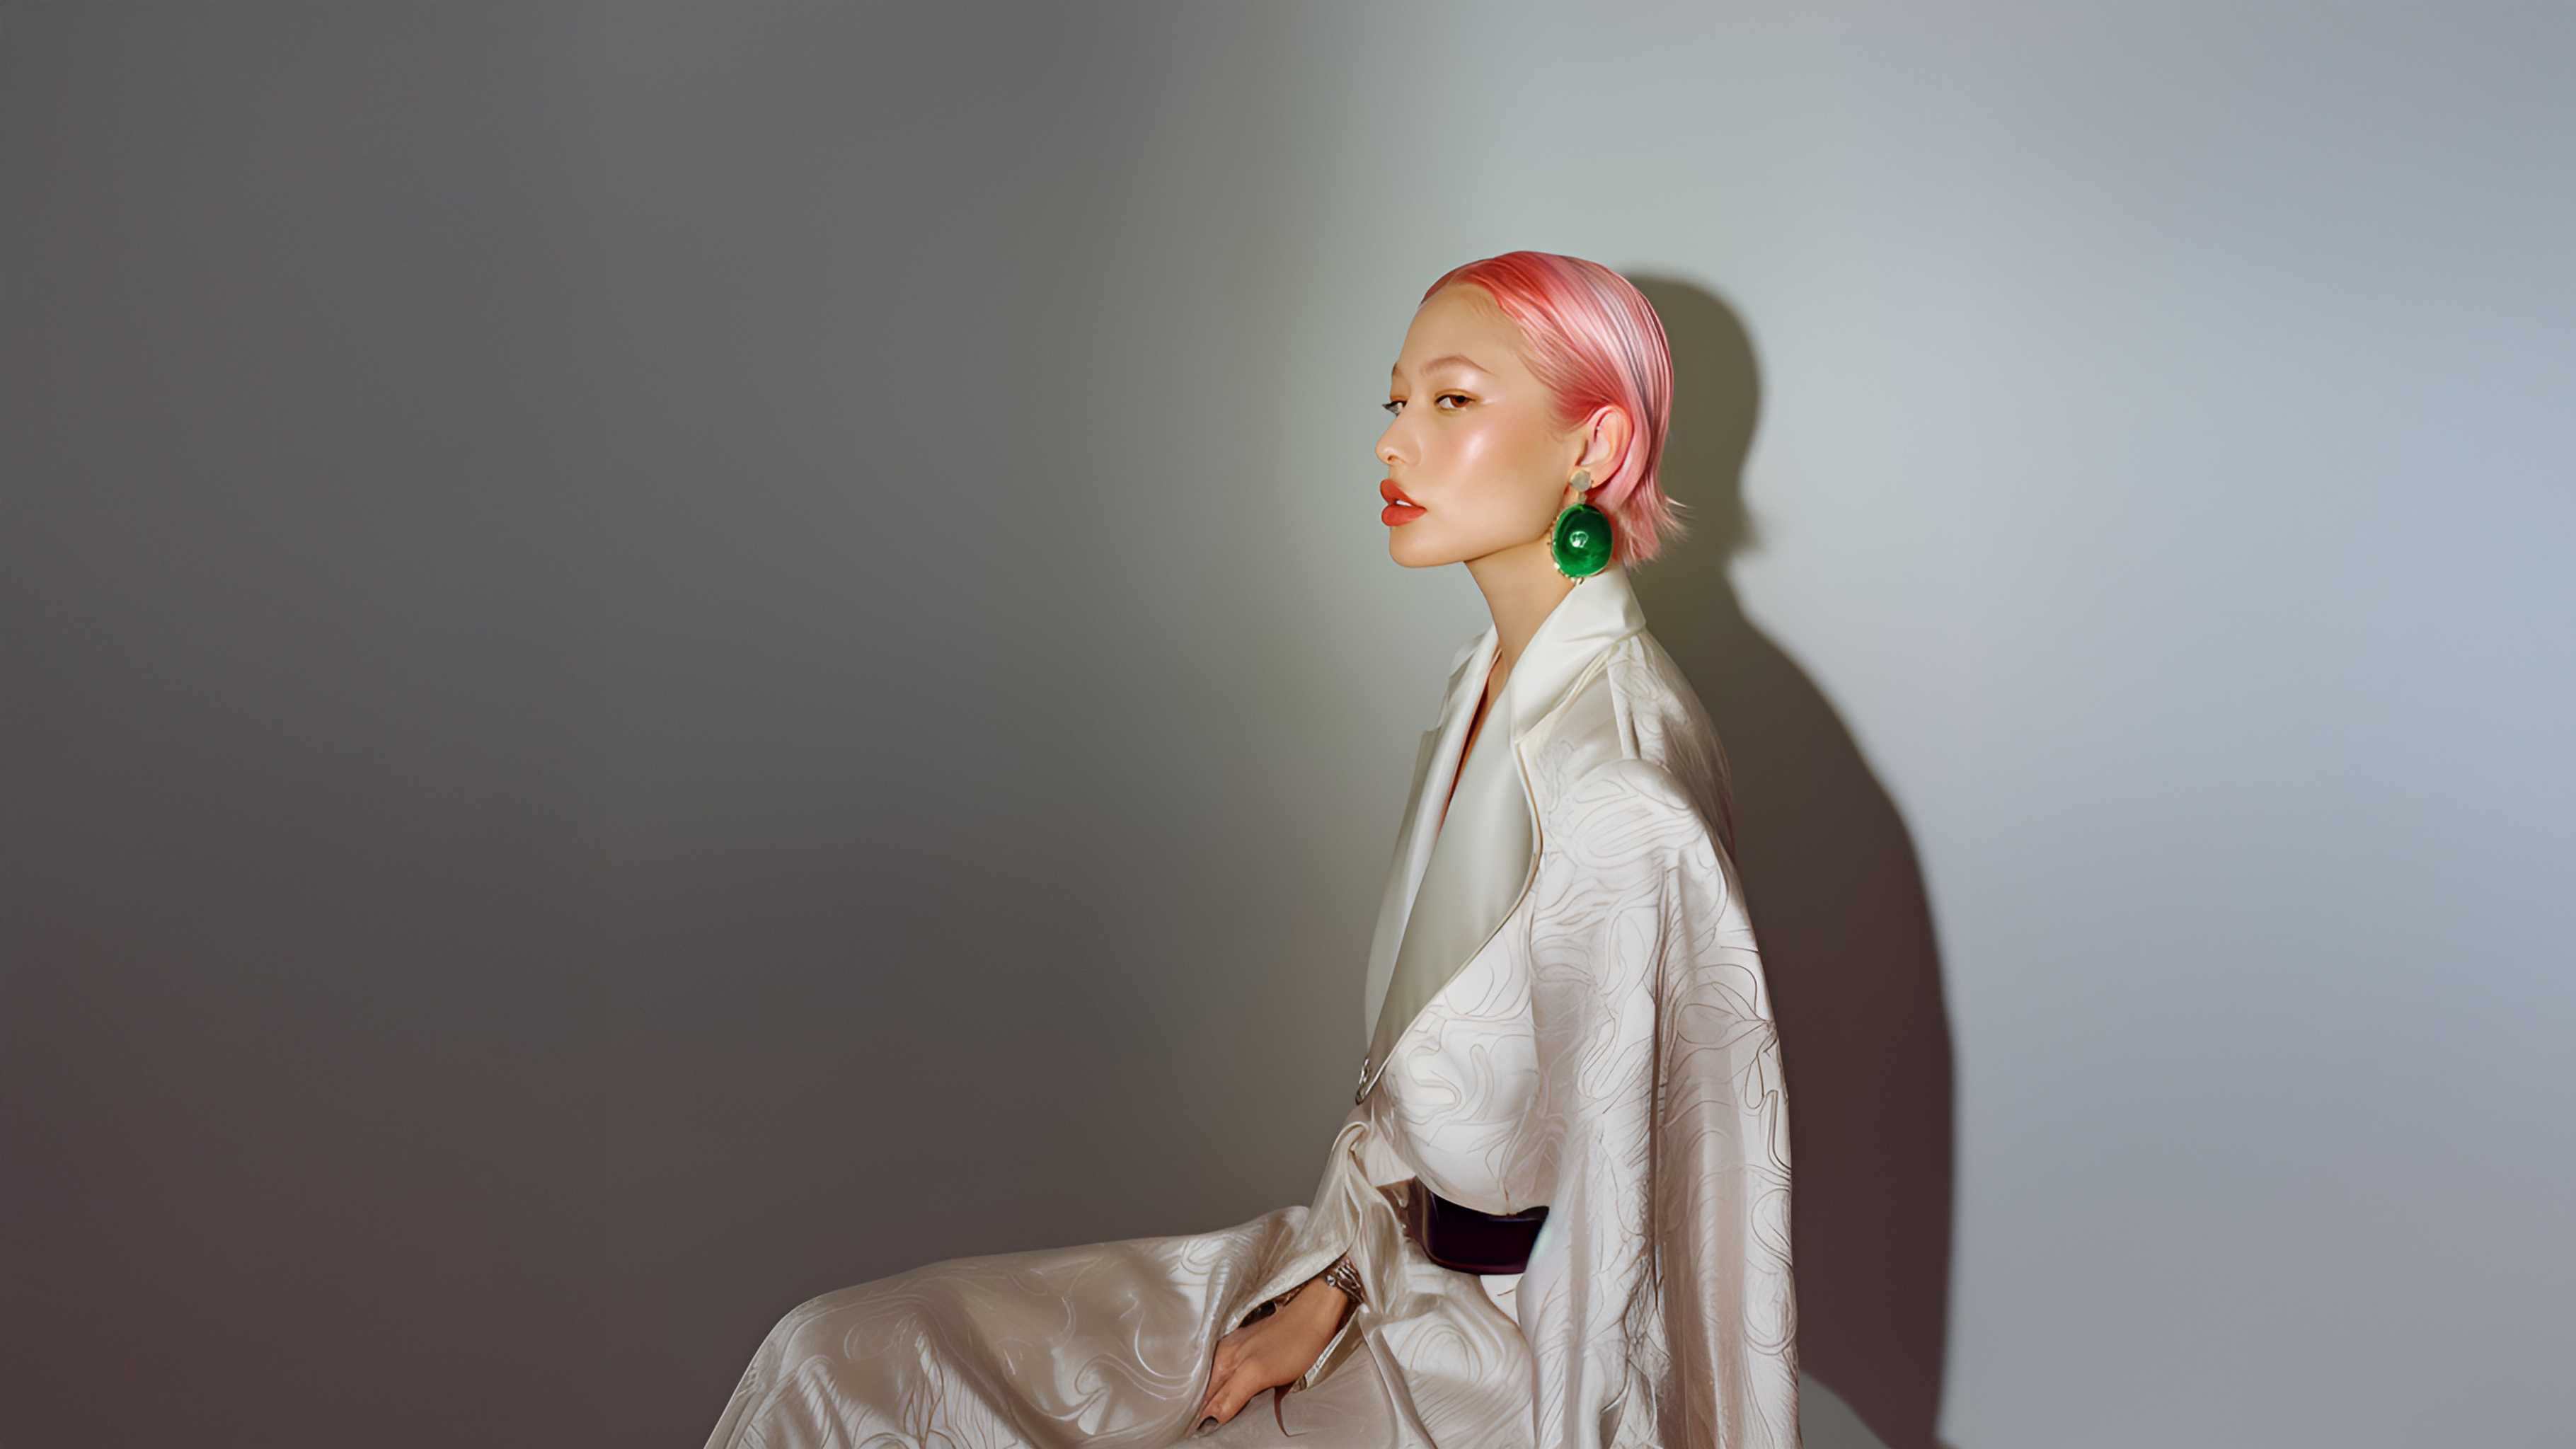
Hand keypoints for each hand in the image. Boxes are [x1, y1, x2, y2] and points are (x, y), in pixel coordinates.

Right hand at [1195, 1281, 1352, 1432]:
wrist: (1316, 1317)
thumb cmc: (1293, 1341)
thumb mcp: (1257, 1374)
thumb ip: (1230, 1395)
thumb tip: (1208, 1419)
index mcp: (1223, 1360)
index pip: (1204, 1398)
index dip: (1204, 1418)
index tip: (1206, 1432)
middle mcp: (1227, 1355)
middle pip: (1211, 1393)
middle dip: (1211, 1412)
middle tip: (1214, 1429)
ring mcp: (1240, 1353)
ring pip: (1224, 1386)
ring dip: (1223, 1404)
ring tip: (1226, 1418)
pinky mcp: (1254, 1353)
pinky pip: (1237, 1379)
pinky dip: (1237, 1392)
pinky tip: (1243, 1398)